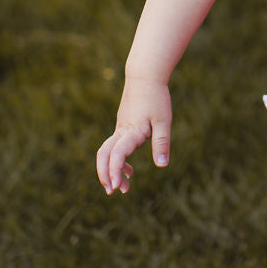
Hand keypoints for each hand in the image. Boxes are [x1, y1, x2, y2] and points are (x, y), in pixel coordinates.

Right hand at [96, 78, 171, 193]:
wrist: (145, 76)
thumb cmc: (156, 97)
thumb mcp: (163, 120)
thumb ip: (161, 142)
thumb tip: (161, 166)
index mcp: (131, 131)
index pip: (116, 155)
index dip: (114, 172)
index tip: (116, 187)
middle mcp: (121, 131)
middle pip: (103, 155)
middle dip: (104, 174)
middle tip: (112, 191)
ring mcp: (120, 128)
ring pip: (107, 152)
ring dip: (111, 170)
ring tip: (124, 186)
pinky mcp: (123, 126)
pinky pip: (115, 147)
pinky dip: (119, 161)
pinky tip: (130, 171)